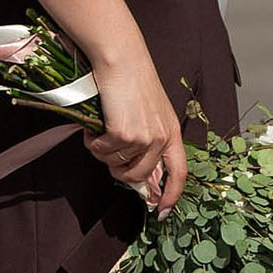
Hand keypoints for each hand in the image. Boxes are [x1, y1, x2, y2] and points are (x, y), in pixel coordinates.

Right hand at [90, 53, 185, 211]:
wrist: (121, 60)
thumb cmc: (132, 82)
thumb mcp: (151, 113)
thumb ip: (149, 140)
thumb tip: (136, 172)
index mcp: (172, 133)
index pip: (179, 173)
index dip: (171, 197)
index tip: (161, 212)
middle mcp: (161, 138)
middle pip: (138, 176)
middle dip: (118, 171)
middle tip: (107, 152)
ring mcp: (144, 137)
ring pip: (116, 164)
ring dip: (102, 152)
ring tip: (100, 131)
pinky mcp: (124, 134)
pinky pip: (102, 151)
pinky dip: (93, 141)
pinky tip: (94, 126)